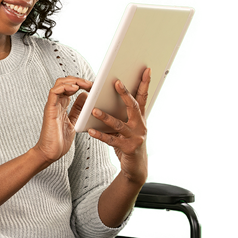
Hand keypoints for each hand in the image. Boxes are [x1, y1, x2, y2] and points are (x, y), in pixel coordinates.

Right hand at [34, 77, 92, 163]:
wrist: (50, 153)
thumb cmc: (60, 141)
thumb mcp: (74, 122)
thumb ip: (78, 109)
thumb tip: (85, 96)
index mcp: (62, 106)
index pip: (70, 87)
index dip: (81, 84)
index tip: (93, 86)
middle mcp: (56, 103)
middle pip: (65, 82)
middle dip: (79, 80)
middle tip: (91, 83)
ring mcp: (52, 105)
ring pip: (59, 84)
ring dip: (73, 81)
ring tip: (85, 84)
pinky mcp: (50, 109)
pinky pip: (54, 92)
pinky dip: (65, 87)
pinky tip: (75, 88)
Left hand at [88, 68, 150, 184]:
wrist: (136, 167)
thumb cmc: (130, 143)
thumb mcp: (129, 126)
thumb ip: (123, 113)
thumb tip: (109, 96)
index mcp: (140, 117)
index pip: (143, 97)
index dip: (145, 83)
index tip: (146, 70)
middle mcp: (140, 125)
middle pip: (132, 106)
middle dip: (124, 94)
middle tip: (116, 83)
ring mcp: (135, 137)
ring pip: (118, 124)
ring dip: (105, 116)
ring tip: (94, 110)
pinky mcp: (128, 148)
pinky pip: (111, 140)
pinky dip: (100, 135)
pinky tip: (91, 131)